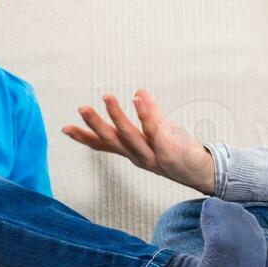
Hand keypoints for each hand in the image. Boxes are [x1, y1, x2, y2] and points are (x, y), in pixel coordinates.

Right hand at [62, 88, 216, 194]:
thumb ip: (149, 116)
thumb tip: (138, 92)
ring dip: (117, 116)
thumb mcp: (158, 135)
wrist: (202, 174)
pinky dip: (145, 114)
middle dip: (95, 125)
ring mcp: (152, 155)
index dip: (85, 137)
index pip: (105, 145)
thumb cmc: (178, 153)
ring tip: (106, 97)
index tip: (65, 128)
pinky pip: (154, 130)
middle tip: (81, 108)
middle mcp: (138, 156)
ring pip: (130, 136)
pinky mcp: (168, 150)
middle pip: (112, 141)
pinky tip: (138, 98)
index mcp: (132, 153)